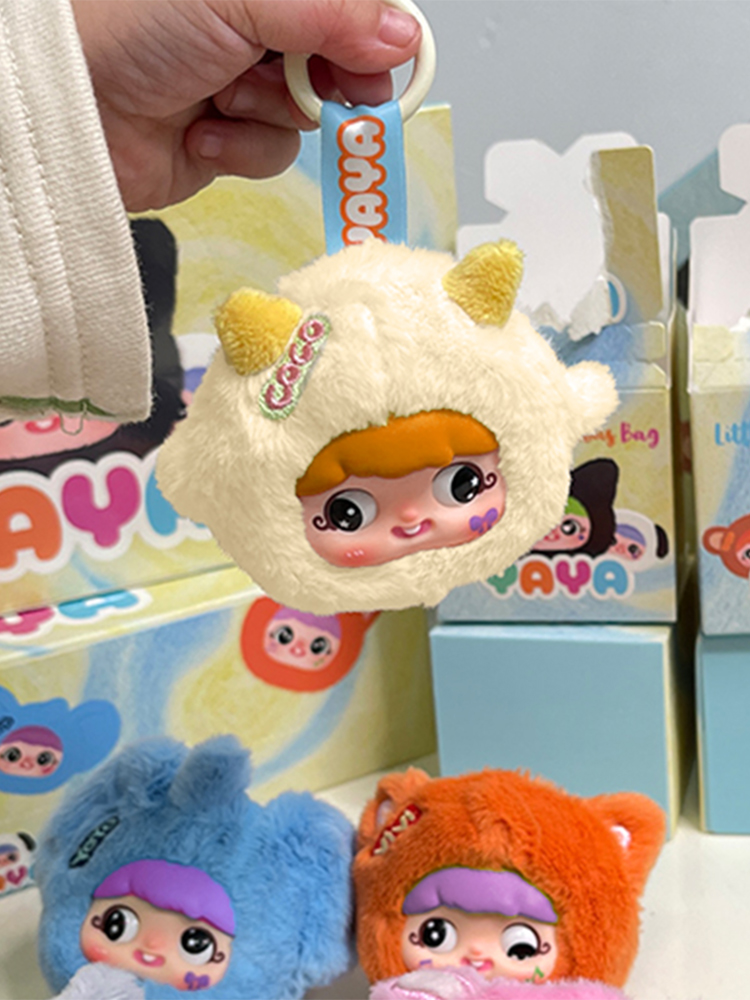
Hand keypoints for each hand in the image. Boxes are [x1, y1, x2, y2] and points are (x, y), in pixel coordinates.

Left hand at [72, 0, 420, 211]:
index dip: (372, 37)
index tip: (378, 62)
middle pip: (337, 65)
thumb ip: (331, 12)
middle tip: (317, 90)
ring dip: (269, 116)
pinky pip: (272, 156)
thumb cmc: (127, 28)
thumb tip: (402, 36)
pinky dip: (241, 151)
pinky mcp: (227, 141)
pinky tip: (201, 133)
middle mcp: (256, 30)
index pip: (348, 9)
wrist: (69, 106)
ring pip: (306, 117)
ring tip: (222, 98)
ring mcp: (241, 86)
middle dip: (324, 84)